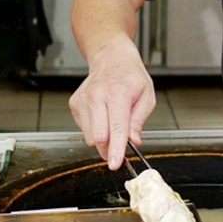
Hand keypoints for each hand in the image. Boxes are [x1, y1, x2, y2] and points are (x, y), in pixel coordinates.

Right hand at [69, 37, 154, 169]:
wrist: (112, 58)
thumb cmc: (131, 76)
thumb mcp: (147, 96)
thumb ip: (139, 121)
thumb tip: (133, 141)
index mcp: (118, 93)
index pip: (116, 128)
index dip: (116, 149)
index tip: (115, 163)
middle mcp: (97, 96)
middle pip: (98, 137)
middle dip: (109, 148)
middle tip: (120, 146)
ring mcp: (83, 100)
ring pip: (89, 136)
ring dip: (103, 138)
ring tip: (112, 121)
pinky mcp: (75, 104)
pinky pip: (83, 129)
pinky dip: (94, 128)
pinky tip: (102, 115)